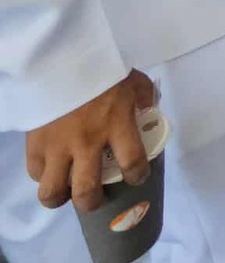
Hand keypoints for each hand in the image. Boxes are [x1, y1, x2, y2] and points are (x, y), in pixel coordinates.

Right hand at [26, 71, 155, 212]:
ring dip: (60, 198)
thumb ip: (145, 97)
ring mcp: (57, 147)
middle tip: (95, 198)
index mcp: (116, 125)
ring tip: (67, 192)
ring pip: (53, 192)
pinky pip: (36, 173)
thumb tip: (152, 110)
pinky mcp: (34, 144)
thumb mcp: (133, 80)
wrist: (61, 59)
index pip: (132, 162)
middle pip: (87, 192)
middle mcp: (87, 143)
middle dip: (92, 203)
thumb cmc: (101, 69)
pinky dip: (43, 176)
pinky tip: (52, 169)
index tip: (137, 176)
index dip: (137, 176)